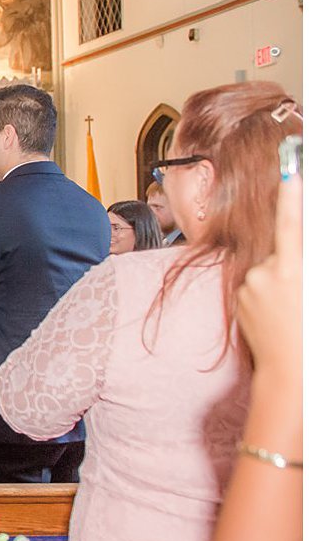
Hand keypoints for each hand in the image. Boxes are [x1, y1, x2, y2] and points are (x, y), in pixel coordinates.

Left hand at [238, 176, 301, 379]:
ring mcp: (250, 286)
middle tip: (301, 294)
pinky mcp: (239, 298)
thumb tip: (297, 245)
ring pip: (272, 269)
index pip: (292, 223)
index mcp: (293, 270)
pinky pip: (258, 285)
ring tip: (294, 310)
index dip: (292, 193)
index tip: (291, 168)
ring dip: (284, 280)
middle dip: (297, 262)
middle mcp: (267, 273)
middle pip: (286, 251)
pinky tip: (279, 314)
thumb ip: (303, 264)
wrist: (290, 372)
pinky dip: (269, 292)